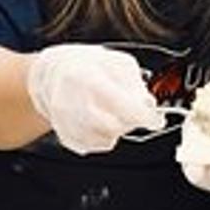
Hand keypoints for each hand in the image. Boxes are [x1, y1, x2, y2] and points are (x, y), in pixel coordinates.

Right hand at [25, 43, 163, 154]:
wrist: (53, 75)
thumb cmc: (86, 66)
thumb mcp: (117, 62)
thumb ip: (136, 84)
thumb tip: (148, 106)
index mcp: (88, 80)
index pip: (124, 107)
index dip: (146, 117)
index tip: (156, 119)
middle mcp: (73, 103)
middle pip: (115, 128)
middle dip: (130, 122)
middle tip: (132, 111)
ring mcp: (66, 123)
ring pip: (106, 141)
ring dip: (117, 130)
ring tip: (112, 113)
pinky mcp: (65, 137)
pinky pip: (94, 146)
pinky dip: (102, 136)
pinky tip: (98, 120)